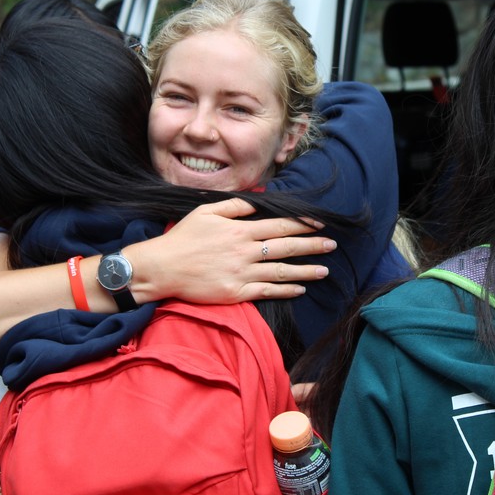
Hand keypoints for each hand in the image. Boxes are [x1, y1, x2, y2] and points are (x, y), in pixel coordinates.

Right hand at [127, 198, 335, 304]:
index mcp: (240, 230)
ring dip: (305, 270)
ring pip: (281, 272)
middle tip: (332, 245)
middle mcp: (245, 252)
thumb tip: (258, 202)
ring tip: (324, 269)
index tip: (320, 224)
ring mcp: (242, 273)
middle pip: (286, 248)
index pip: (279, 226)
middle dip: (312, 246)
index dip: (302, 225)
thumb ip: (234, 206)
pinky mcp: (236, 293)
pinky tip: (300, 289)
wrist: (161, 268)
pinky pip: (267, 291)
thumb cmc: (183, 238)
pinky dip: (285, 290)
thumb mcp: (206, 211)